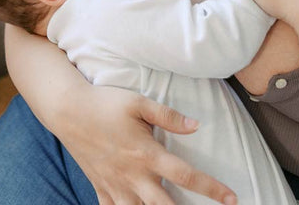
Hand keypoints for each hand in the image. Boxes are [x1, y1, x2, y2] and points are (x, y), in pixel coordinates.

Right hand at [58, 85, 236, 204]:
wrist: (67, 110)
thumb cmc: (105, 103)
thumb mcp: (138, 103)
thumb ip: (169, 116)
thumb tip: (196, 126)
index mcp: (146, 154)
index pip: (185, 175)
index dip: (211, 189)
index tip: (231, 198)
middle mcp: (133, 175)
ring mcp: (115, 185)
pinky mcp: (101, 187)